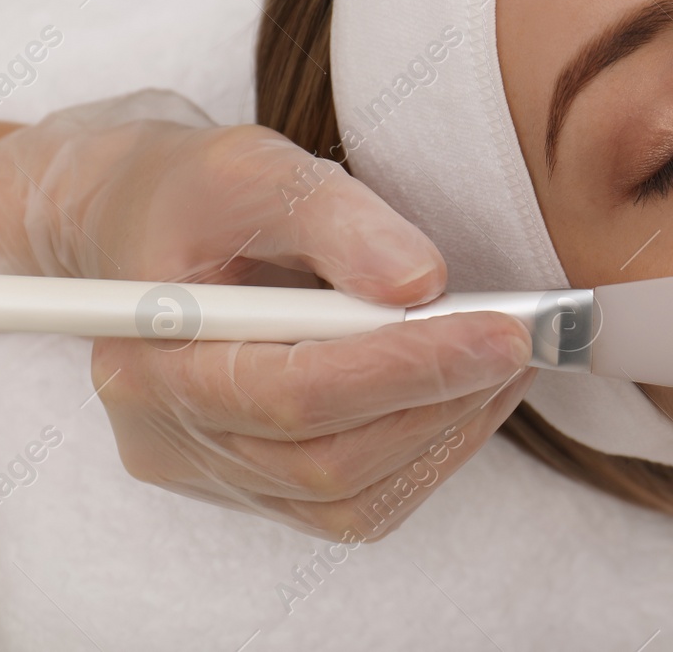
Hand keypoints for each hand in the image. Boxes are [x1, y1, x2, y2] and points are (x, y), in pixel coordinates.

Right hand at [0, 88, 533, 537]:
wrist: (149, 227)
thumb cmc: (196, 194)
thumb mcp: (255, 170)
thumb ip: (336, 219)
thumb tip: (422, 283)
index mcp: (151, 358)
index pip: (293, 394)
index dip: (409, 367)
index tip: (503, 329)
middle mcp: (170, 438)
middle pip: (328, 458)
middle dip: (443, 399)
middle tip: (523, 340)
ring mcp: (214, 473)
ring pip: (351, 494)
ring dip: (449, 430)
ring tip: (508, 359)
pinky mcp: (260, 484)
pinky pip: (357, 501)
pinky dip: (430, 452)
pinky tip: (473, 391)